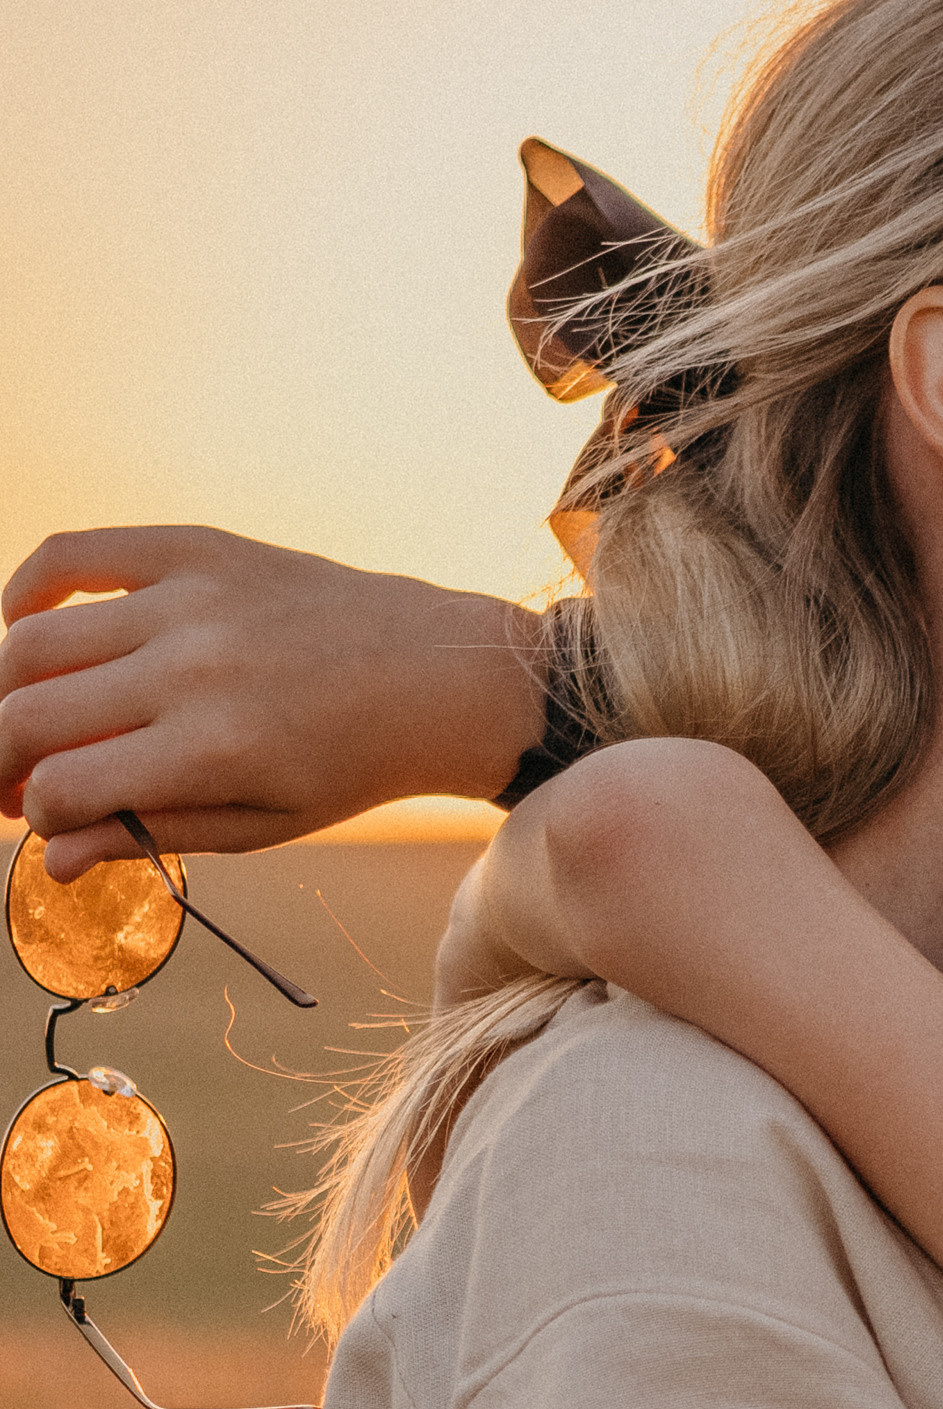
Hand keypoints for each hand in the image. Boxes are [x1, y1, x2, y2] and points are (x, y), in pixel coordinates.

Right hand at [1, 526, 545, 869]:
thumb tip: (50, 860)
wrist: (434, 676)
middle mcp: (192, 669)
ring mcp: (190, 600)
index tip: (45, 819)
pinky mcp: (197, 549)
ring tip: (21, 719)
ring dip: (4, 689)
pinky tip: (23, 624)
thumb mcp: (261, 825)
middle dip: (1, 759)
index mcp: (212, 750)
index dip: (37, 814)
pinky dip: (28, 587)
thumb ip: (150, 833)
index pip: (62, 787)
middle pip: (29, 714)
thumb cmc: (349, 764)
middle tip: (8, 779)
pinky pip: (74, 553)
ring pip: (34, 640)